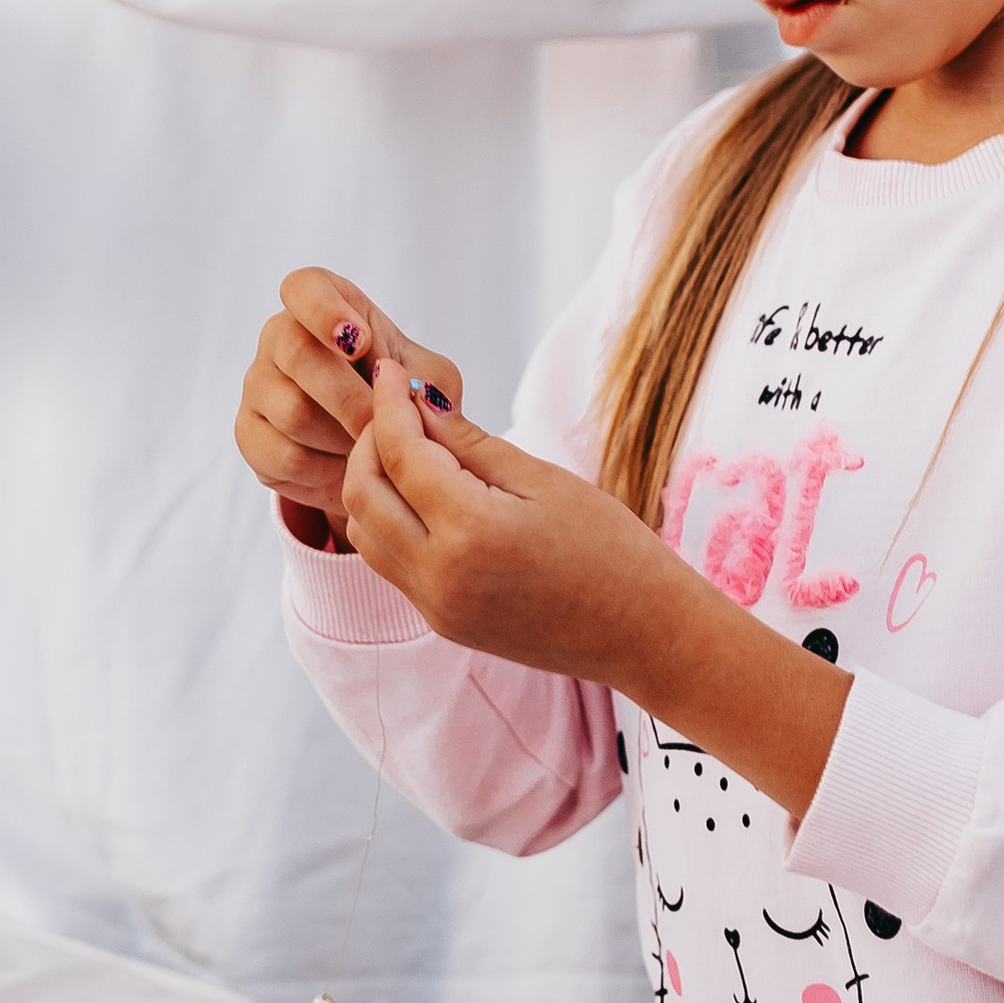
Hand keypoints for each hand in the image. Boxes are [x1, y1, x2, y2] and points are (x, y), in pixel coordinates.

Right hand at [235, 266, 465, 535]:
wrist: (368, 445)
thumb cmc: (397, 392)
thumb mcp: (428, 378)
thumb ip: (429, 381)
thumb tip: (418, 395)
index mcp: (325, 304)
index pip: (305, 288)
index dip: (326, 311)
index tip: (360, 341)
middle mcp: (280, 337)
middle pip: (299, 355)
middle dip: (351, 397)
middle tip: (383, 426)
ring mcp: (258, 384)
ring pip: (293, 412)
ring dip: (343, 439)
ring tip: (370, 449)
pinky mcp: (249, 434)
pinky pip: (283, 456)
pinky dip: (324, 471)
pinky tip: (345, 468)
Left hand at [341, 357, 687, 681]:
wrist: (642, 633)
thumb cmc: (610, 548)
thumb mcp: (542, 480)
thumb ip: (470, 443)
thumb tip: (419, 402)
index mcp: (470, 532)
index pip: (400, 453)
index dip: (390, 402)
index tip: (394, 369)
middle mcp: (439, 576)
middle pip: (362, 494)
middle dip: (369, 441)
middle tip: (399, 408)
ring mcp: (436, 607)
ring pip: (364, 533)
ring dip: (372, 484)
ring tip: (408, 448)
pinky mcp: (442, 623)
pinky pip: (389, 563)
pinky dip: (387, 521)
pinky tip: (421, 495)